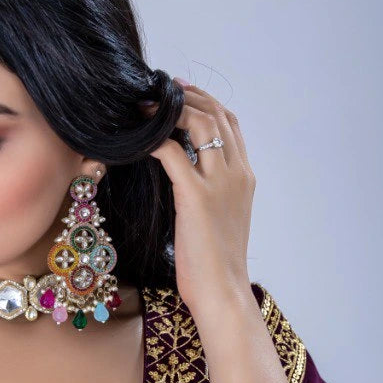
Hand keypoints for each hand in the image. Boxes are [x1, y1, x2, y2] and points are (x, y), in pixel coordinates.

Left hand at [139, 79, 255, 317]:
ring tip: (145, 108)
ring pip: (200, 124)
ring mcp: (219, 183)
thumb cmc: (215, 264)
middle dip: (187, 97)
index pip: (230, 123)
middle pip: (216, 115)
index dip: (205, 102)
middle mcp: (237, 173)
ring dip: (170, 111)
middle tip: (158, 90)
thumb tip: (181, 177)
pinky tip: (138, 141)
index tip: (179, 93)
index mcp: (244, 177)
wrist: (223, 292)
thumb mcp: (218, 219)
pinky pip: (174, 154)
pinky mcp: (196, 197)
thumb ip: (208, 192)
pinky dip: (155, 141)